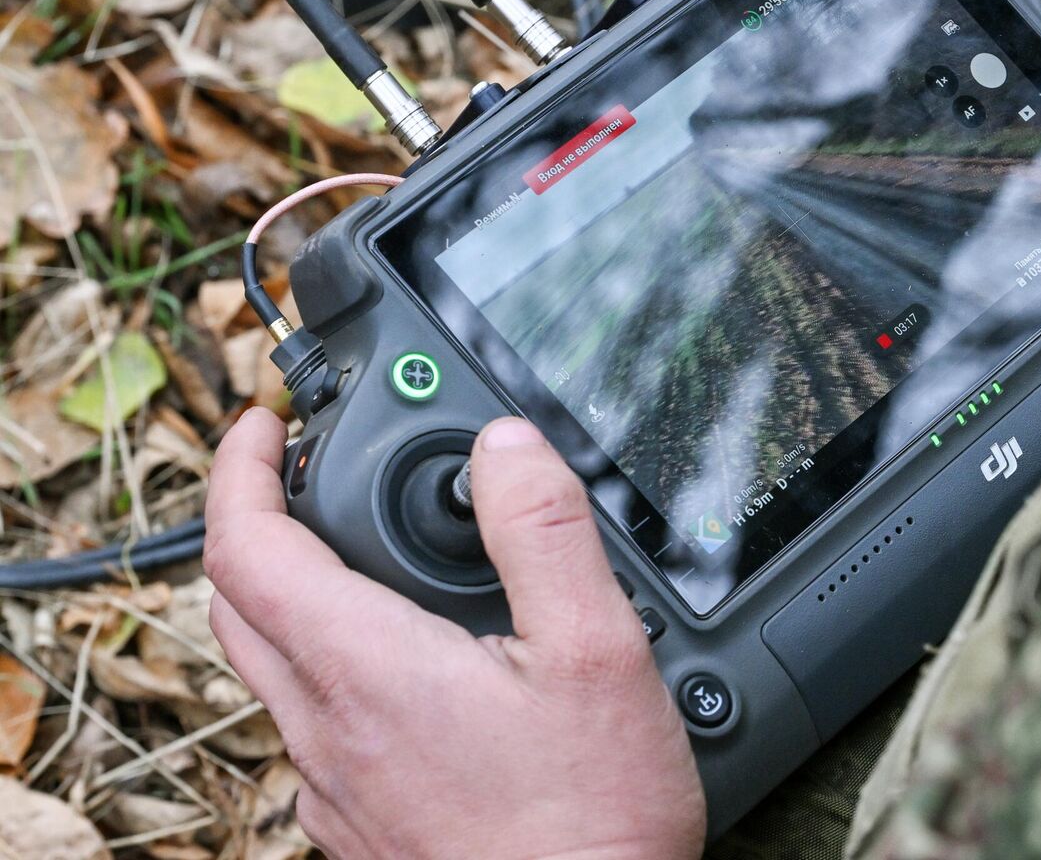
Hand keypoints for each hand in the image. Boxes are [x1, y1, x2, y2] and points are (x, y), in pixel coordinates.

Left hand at [204, 409, 703, 859]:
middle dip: (257, 524)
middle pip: (238, 605)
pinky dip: (337, 672)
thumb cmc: (589, 821)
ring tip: (373, 565)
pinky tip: (417, 674)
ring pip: (274, 671)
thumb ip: (546, 534)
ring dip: (295, 599)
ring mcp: (336, 787)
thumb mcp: (599, 651)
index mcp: (367, 668)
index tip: (263, 424)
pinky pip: (316, 730)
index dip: (239, 467)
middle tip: (307, 481)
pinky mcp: (360, 827)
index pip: (244, 546)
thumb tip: (507, 445)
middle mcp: (327, 729)